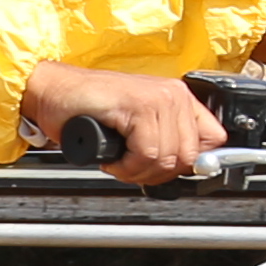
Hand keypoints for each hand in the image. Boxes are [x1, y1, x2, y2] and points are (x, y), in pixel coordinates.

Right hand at [20, 59, 213, 178]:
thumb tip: (194, 170)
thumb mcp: (137, 127)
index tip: (163, 170)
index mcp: (178, 98)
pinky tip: (111, 156)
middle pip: (189, 157)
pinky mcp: (138, 105)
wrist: (51, 93)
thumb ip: (167, 142)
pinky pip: (146, 154)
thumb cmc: (86, 112)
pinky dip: (125, 165)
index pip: (213, 141)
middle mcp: (173, 94)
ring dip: (136, 170)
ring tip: (117, 159)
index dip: (190, 165)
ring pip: (167, 158)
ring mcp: (157, 98)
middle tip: (130, 165)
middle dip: (157, 173)